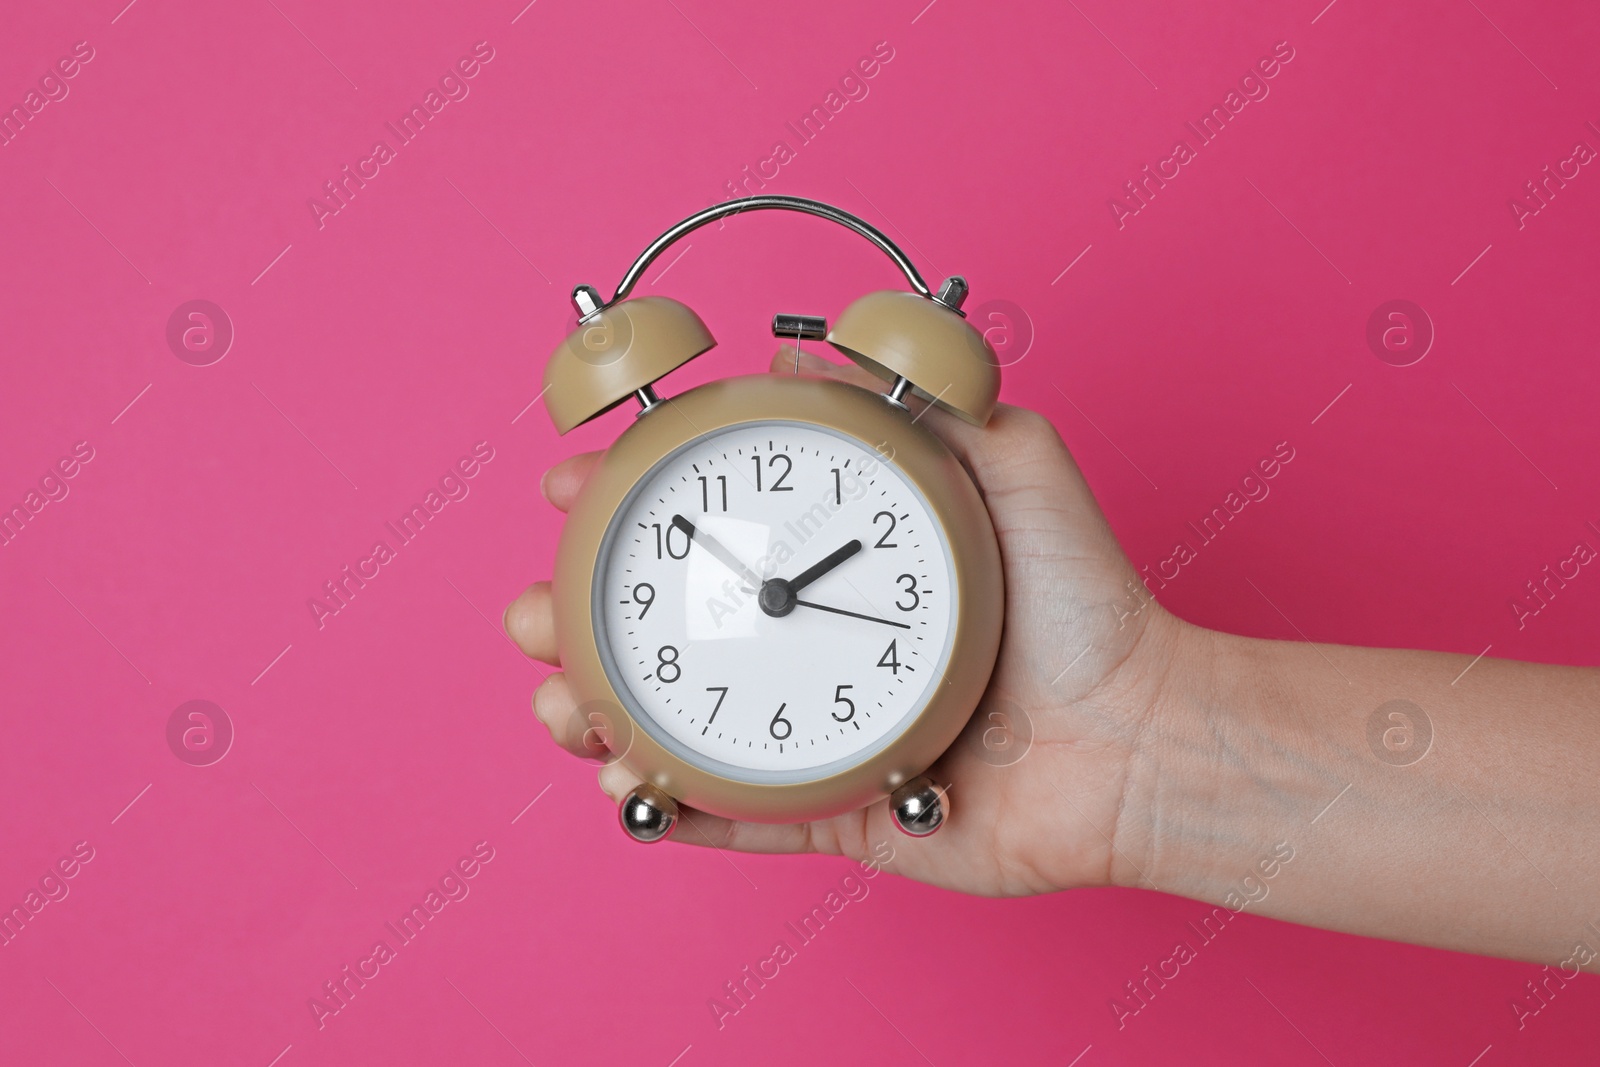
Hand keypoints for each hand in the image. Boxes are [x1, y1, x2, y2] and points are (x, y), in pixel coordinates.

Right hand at [505, 347, 1190, 895]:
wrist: (1140, 736)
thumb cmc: (1085, 605)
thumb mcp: (1014, 466)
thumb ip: (923, 400)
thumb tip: (804, 354)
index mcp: (845, 571)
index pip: (716, 531)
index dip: (630, 512)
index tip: (567, 490)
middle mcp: (820, 650)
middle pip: (674, 635)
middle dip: (581, 624)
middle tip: (535, 614)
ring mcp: (823, 733)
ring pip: (684, 729)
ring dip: (604, 720)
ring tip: (567, 708)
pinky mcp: (843, 811)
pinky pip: (743, 817)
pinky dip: (675, 810)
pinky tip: (624, 788)